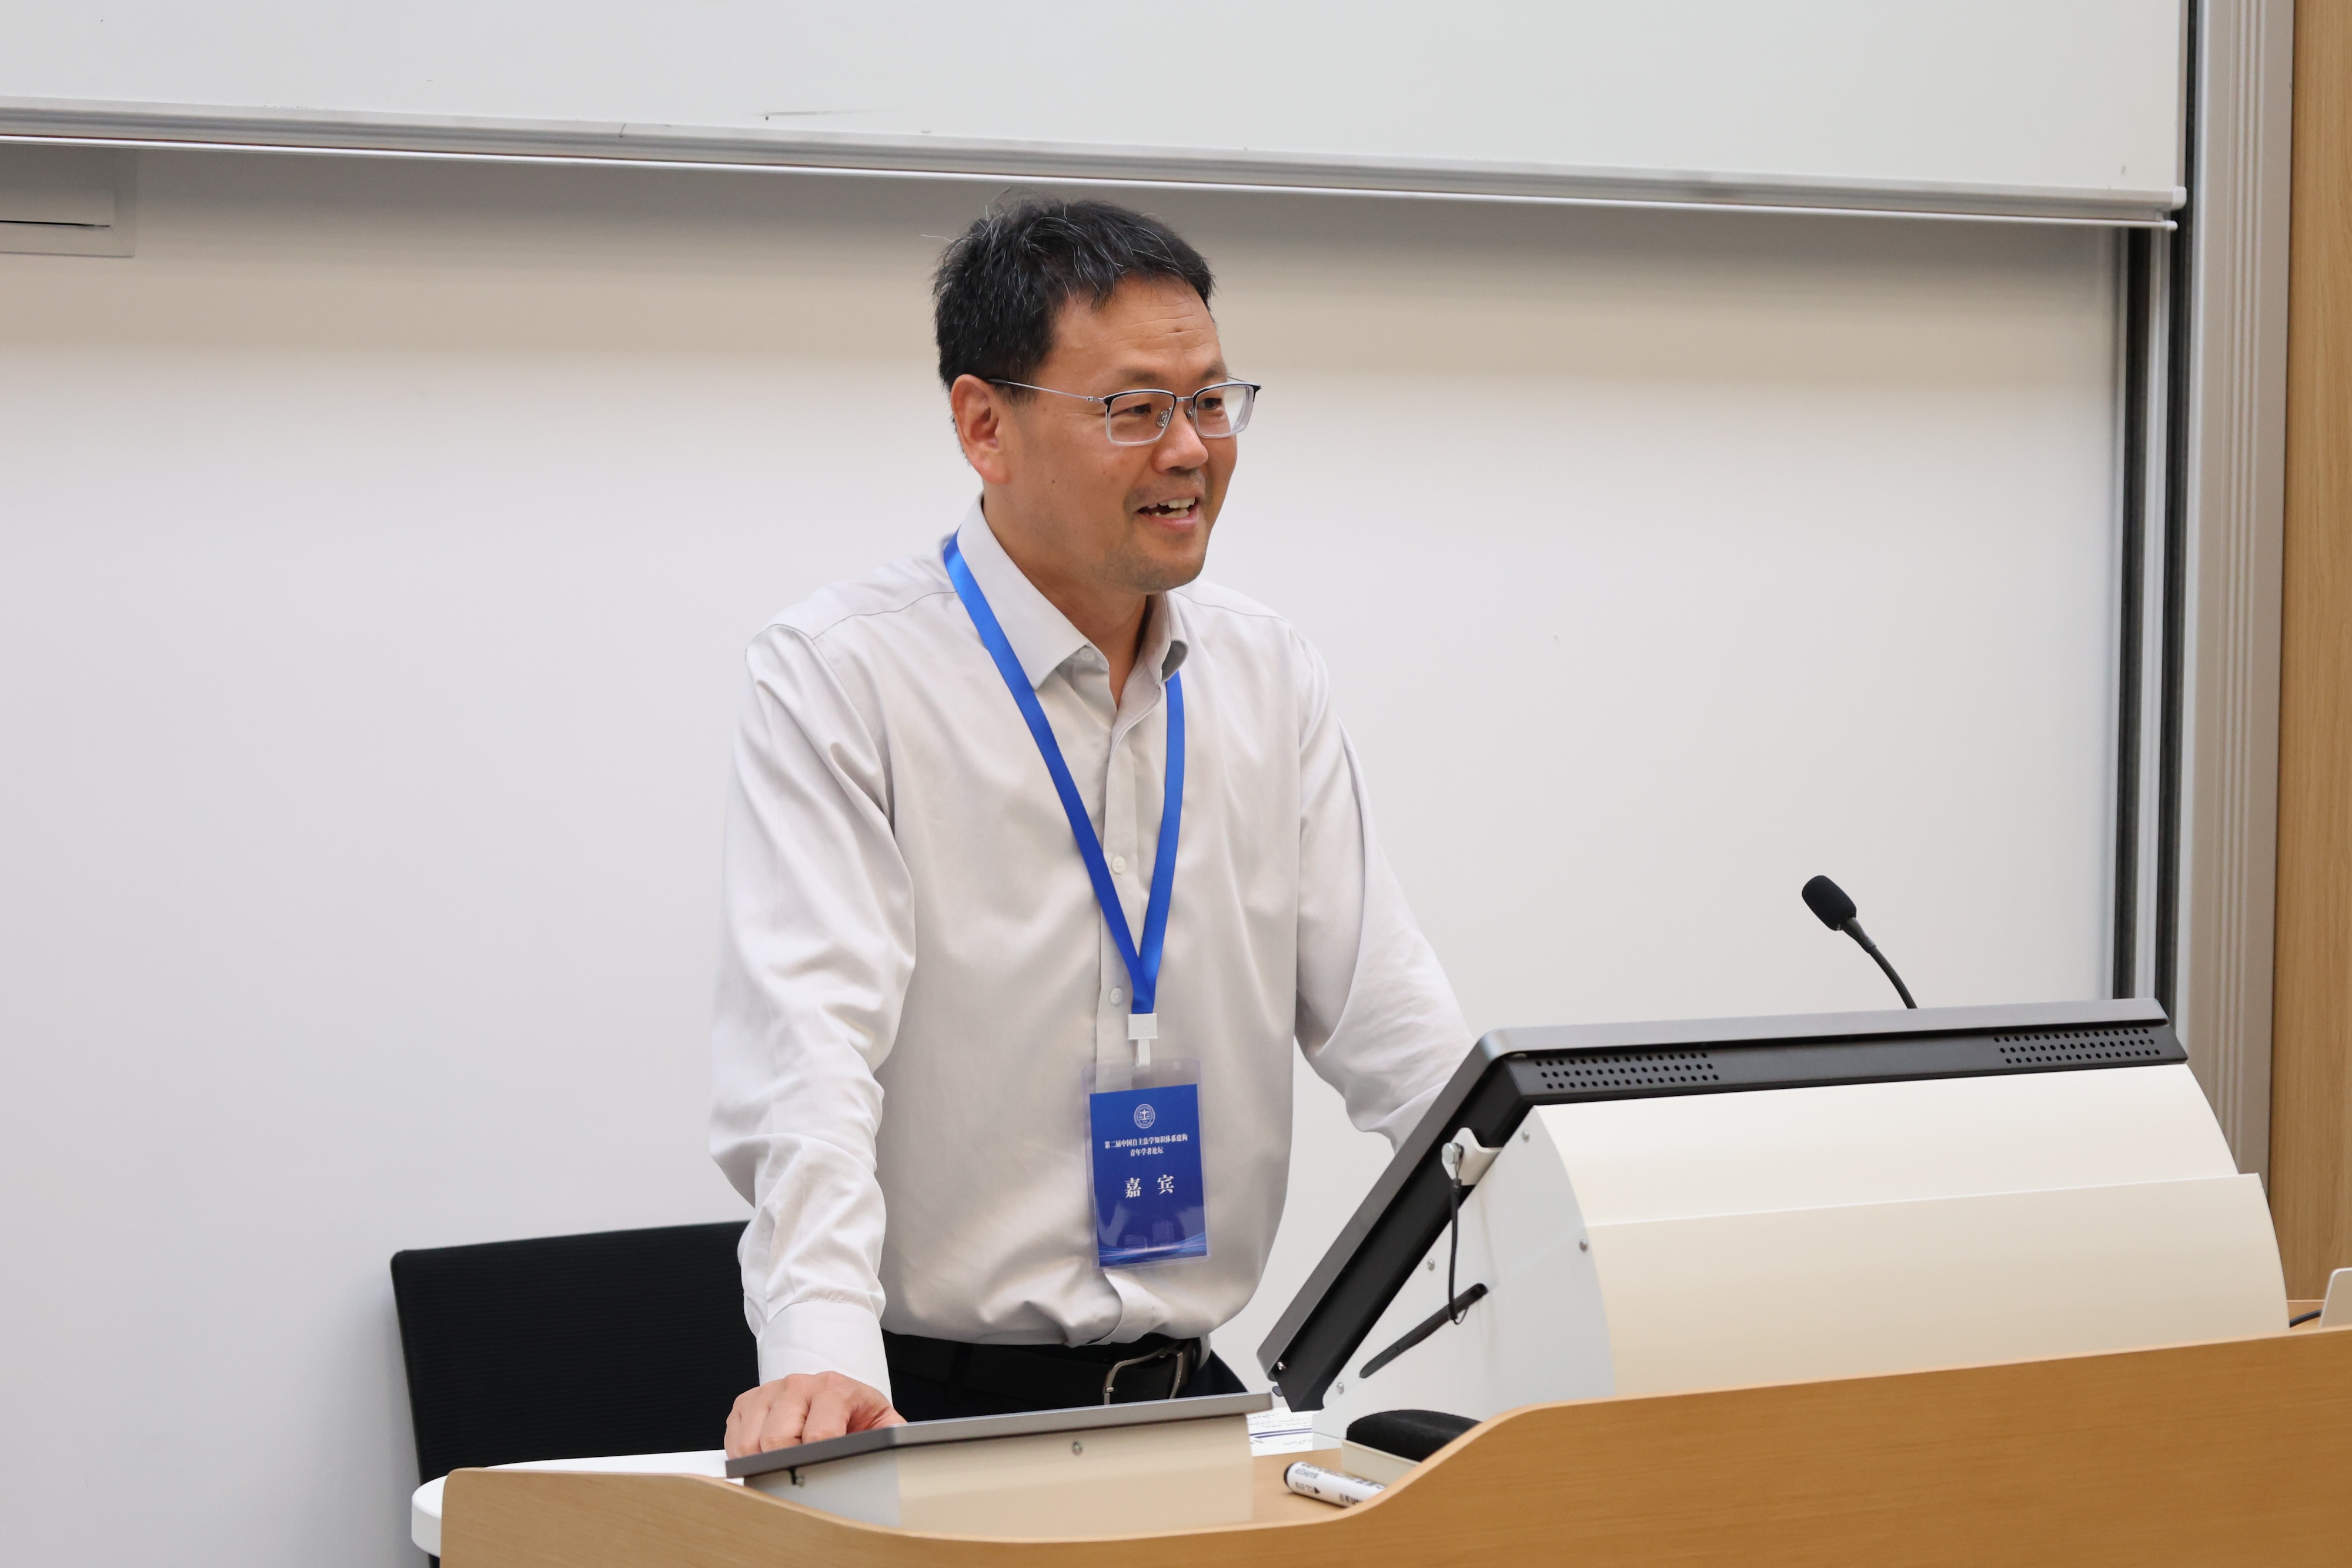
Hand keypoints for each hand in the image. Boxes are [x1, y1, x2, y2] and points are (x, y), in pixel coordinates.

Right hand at [725, 1371, 904, 1456]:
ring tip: (787, 1464)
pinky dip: (745, 1457)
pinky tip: (767, 1456)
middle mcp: (797, 1385)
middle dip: (789, 1465)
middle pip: (777, 1441)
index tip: (822, 1476)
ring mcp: (768, 1392)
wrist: (836, 1391)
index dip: (818, 1463)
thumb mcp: (882, 1421)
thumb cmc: (856, 1413)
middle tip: (803, 1472)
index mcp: (833, 1388)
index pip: (818, 1435)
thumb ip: (893, 1437)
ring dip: (764, 1463)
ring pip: (751, 1443)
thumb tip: (899, 1454)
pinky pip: (734, 1440)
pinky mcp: (746, 1403)